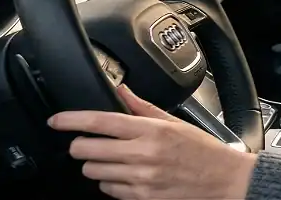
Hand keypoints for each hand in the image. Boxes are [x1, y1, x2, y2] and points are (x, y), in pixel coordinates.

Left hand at [49, 85, 256, 199]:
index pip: (99, 122)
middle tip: (86, 142)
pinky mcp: (141, 197)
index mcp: (150, 131)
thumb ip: (142, 107)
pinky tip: (123, 175)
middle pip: (87, 150)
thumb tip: (121, 91)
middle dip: (80, 145)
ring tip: (109, 159)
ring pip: (92, 172)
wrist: (224, 180)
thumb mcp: (174, 122)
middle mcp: (142, 155)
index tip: (56, 121)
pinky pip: (108, 190)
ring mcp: (140, 179)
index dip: (71, 120)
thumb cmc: (202, 151)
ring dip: (94, 165)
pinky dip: (109, 182)